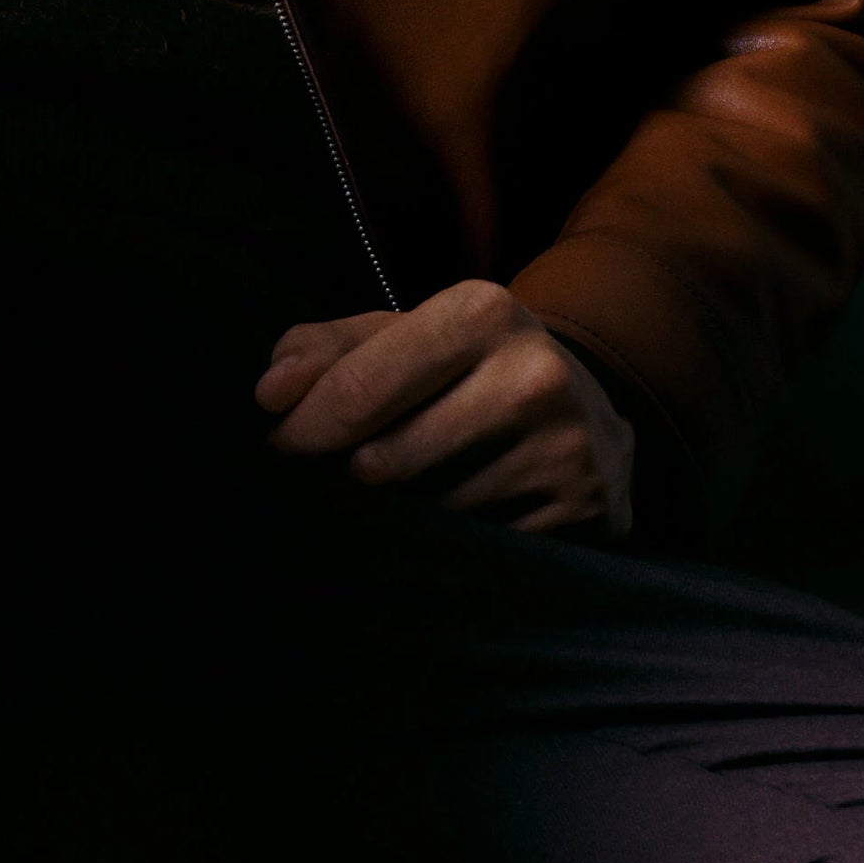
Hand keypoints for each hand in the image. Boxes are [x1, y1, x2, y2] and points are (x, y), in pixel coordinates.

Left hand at [255, 280, 638, 538]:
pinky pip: (475, 550)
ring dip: (393, 516)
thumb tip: (270, 391)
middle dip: (339, 478)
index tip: (276, 448)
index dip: (303, 430)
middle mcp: (532, 374)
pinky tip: (450, 529)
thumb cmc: (470, 370)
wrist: (593, 413)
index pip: (362, 388)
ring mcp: (564, 448)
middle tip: (327, 481)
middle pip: (385, 462)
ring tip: (397, 500)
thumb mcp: (408, 336)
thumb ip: (328, 351)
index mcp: (482, 312)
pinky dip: (447, 546)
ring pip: (426, 514)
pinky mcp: (581, 512)